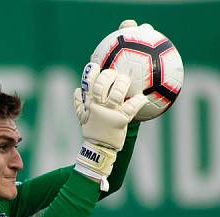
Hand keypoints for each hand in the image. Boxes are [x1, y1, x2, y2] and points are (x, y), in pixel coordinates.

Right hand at [72, 63, 145, 188]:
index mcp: (90, 104)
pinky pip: (131, 108)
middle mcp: (99, 107)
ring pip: (116, 94)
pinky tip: (142, 97)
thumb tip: (77, 91)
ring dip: (122, 84)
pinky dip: (138, 102)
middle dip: (108, 76)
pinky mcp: (121, 121)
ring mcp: (110, 113)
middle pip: (102, 86)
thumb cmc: (93, 132)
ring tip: (126, 80)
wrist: (99, 149)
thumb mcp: (83, 118)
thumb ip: (79, 104)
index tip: (95, 65)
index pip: (88, 85)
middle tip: (114, 73)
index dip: (91, 73)